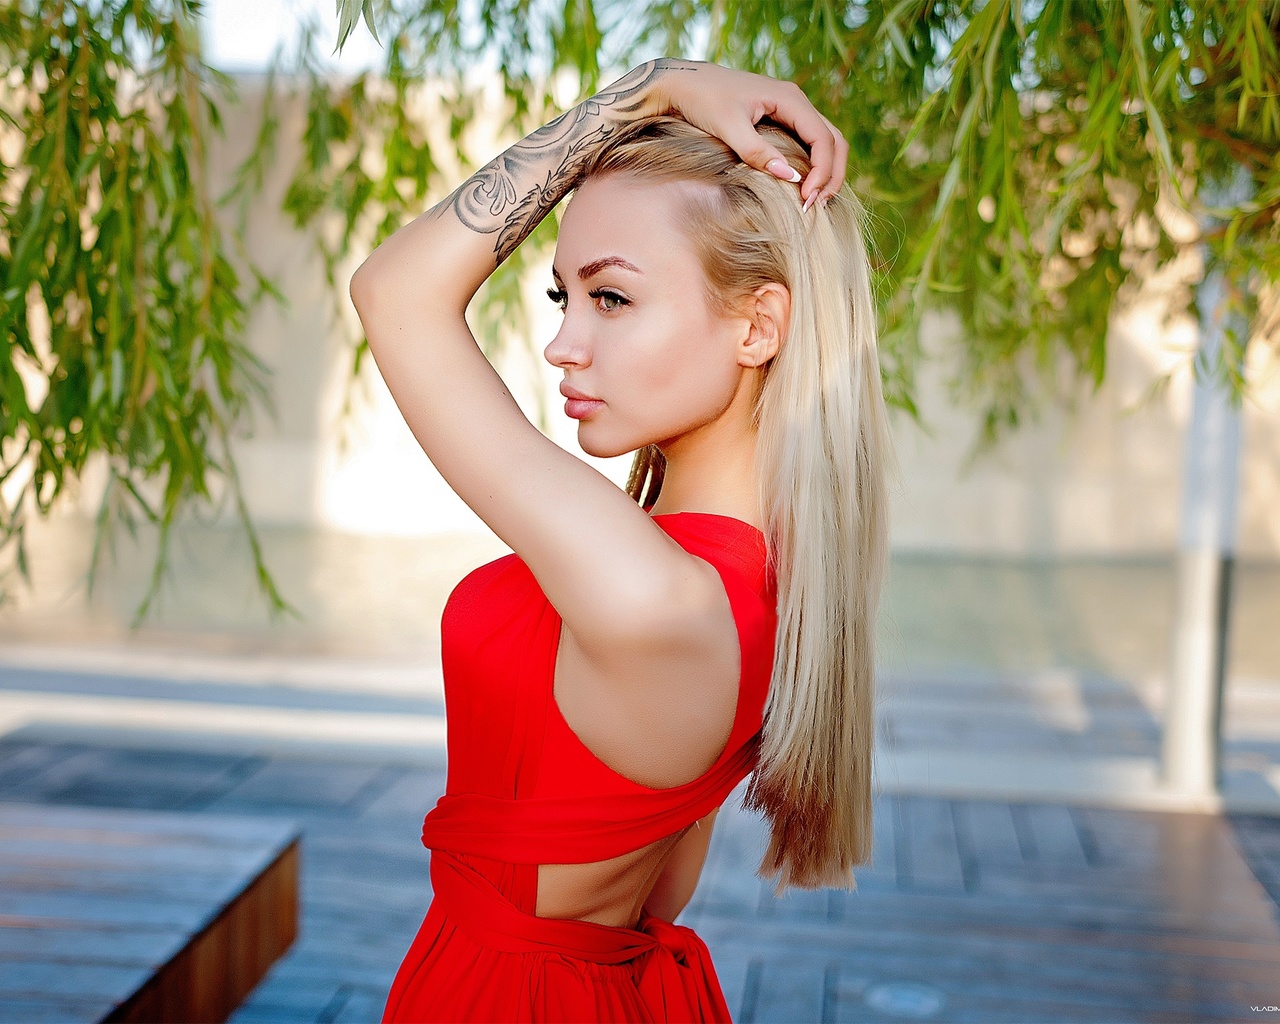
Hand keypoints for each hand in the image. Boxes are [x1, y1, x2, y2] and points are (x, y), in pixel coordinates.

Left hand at [642, 59, 848, 207]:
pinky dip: (813, 165)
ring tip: (814, 200)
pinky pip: (808, 142)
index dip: (822, 171)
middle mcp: (796, 101)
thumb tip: (790, 177)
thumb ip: (757, 152)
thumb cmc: (702, 100)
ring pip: (825, 141)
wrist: (683, 83)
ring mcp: (789, 109)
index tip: (807, 199)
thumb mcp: (728, 127)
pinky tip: (802, 186)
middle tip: (819, 205)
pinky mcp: (780, 119)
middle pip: (833, 140)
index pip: (823, 138)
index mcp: (789, 98)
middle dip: (831, 174)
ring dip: (826, 171)